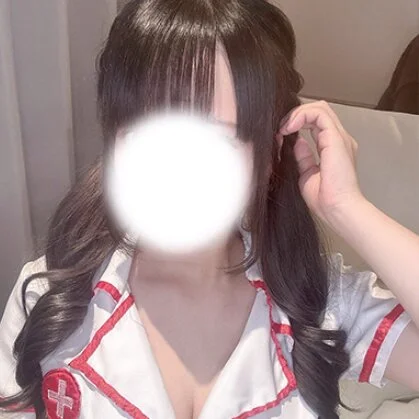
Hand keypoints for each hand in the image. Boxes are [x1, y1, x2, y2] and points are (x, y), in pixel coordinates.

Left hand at [277, 100, 365, 225]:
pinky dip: (301, 116)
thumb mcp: (307, 173)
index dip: (297, 122)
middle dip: (296, 115)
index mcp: (333, 147)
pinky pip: (319, 114)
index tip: (281, 134)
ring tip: (284, 128)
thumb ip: (304, 156)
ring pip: (319, 108)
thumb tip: (297, 142)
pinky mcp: (336, 139)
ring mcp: (339, 137)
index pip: (317, 121)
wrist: (336, 208)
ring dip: (297, 114)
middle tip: (281, 128)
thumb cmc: (325, 199)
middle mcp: (339, 139)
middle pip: (319, 110)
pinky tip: (289, 128)